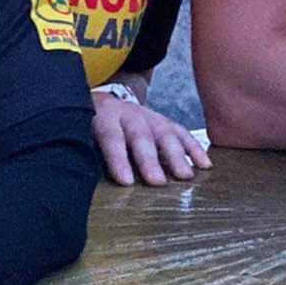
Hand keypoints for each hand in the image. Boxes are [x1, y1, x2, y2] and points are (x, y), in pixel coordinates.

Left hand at [92, 90, 210, 184]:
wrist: (102, 102)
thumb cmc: (88, 129)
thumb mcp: (80, 135)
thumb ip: (84, 153)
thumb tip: (82, 180)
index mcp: (102, 117)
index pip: (111, 136)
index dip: (117, 158)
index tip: (126, 181)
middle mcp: (128, 115)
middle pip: (140, 135)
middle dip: (149, 159)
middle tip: (157, 182)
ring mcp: (149, 117)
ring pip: (164, 133)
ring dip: (176, 155)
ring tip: (185, 177)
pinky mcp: (164, 122)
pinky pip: (182, 133)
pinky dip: (194, 148)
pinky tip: (205, 165)